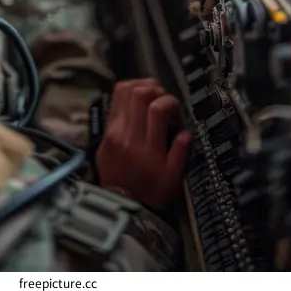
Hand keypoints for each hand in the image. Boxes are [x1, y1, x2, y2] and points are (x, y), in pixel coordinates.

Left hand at [95, 78, 192, 209]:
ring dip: (139, 86)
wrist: (121, 204)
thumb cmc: (149, 193)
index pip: (157, 108)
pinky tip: (136, 99)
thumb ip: (180, 154)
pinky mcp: (104, 133)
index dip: (170, 102)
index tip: (176, 111)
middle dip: (156, 89)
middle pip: (139, 94)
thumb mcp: (173, 180)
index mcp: (147, 148)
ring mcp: (113, 132)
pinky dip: (126, 94)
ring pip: (123, 93)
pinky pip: (113, 103)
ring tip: (150, 92)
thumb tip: (185, 133)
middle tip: (164, 98)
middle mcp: (127, 136)